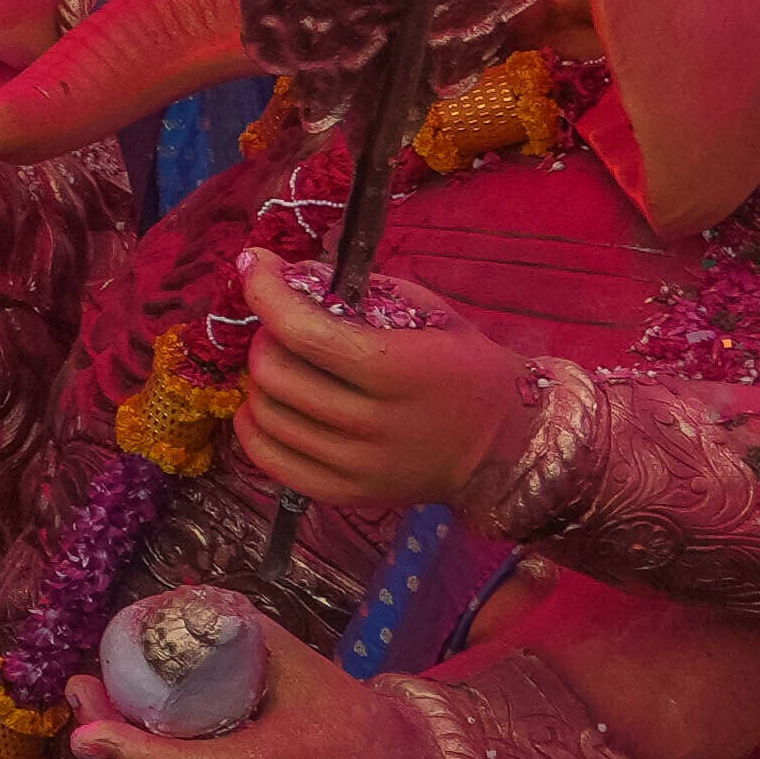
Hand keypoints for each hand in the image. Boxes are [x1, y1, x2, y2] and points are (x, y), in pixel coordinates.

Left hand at [218, 259, 538, 520]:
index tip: (254, 264)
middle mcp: (373, 424)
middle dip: (265, 336)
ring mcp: (357, 465)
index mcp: (397, 371)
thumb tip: (288, 274)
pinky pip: (269, 459)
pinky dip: (255, 425)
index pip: (304, 332)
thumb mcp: (428, 313)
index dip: (265, 291)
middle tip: (283, 327)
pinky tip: (270, 405)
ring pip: (265, 415)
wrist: (505, 445)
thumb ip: (361, 291)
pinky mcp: (345, 494)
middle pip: (274, 374)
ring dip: (260, 380)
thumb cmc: (466, 368)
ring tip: (285, 365)